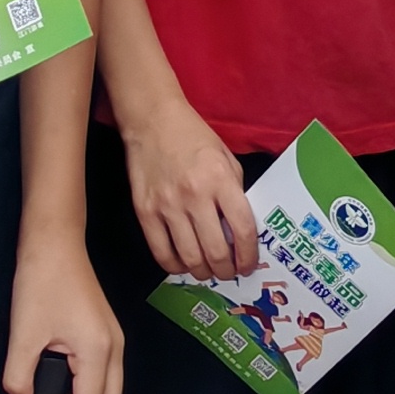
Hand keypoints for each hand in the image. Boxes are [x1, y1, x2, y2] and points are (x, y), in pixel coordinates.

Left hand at [7, 235, 124, 393]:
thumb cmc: (40, 284)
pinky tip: (57, 372)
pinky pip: (103, 374)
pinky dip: (83, 385)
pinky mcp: (106, 333)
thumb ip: (18, 377)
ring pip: (108, 392)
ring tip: (47, 389)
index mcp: (99, 351)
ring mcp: (114, 340)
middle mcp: (115, 349)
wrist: (54, 241)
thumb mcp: (24, 333)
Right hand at [121, 99, 261, 281]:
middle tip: (229, 273)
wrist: (153, 120)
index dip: (248, 255)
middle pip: (216, 252)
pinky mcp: (145, 212)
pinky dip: (175, 266)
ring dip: (203, 273)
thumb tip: (239, 230)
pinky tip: (183, 263)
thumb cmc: (193, 137)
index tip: (248, 265)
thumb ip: (235, 192)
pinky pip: (162, 253)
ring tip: (208, 270)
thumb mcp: (226, 158)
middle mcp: (195, 195)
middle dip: (226, 271)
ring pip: (189, 259)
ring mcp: (167, 205)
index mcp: (221, 179)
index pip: (242, 229)